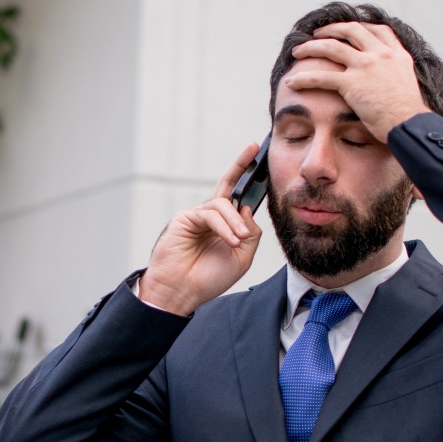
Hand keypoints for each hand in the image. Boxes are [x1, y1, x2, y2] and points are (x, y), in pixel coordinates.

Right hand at [139, 142, 263, 315]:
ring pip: (223, 205)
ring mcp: (197, 217)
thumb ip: (250, 233)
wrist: (181, 293)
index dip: (248, 180)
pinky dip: (223, 227)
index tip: (261, 161)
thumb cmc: (207, 279)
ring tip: (238, 239)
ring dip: (235, 222)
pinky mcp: (185, 218)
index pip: (238, 199)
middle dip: (240, 165)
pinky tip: (230, 240)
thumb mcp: (241, 257)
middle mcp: (211, 218)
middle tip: (253, 149)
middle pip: (227, 186)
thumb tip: (248, 209)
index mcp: (225, 226)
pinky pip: (210, 214)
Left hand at [286, 22, 430, 141]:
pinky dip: (303, 78)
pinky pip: (321, 77)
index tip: (346, 29)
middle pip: (351, 30)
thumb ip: (394, 76)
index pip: (378, 30)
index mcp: (397, 55)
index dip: (360, 27)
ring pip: (331, 47)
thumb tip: (387, 83)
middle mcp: (381, 55)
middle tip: (317, 34)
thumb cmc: (408, 116)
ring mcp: (366, 66)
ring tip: (297, 52)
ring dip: (311, 47)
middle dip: (330, 30)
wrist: (409, 125)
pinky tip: (292, 82)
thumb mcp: (407, 86)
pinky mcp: (352, 83)